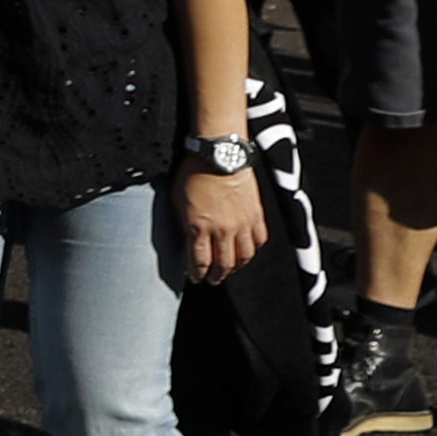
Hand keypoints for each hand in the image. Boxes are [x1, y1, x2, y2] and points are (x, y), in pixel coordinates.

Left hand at [174, 164, 268, 286]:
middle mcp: (223, 229)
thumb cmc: (194, 173)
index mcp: (199, 226)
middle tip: (212, 280)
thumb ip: (183, 224)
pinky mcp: (257, 215)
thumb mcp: (177, 200)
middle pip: (223, 264)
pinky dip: (253, 250)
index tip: (196, 279)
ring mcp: (242, 223)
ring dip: (236, 267)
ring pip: (243, 256)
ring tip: (230, 270)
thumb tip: (186, 240)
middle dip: (216, 276)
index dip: (197, 274)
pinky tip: (247, 252)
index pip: (199, 260)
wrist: (220, 155)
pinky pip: (259, 240)